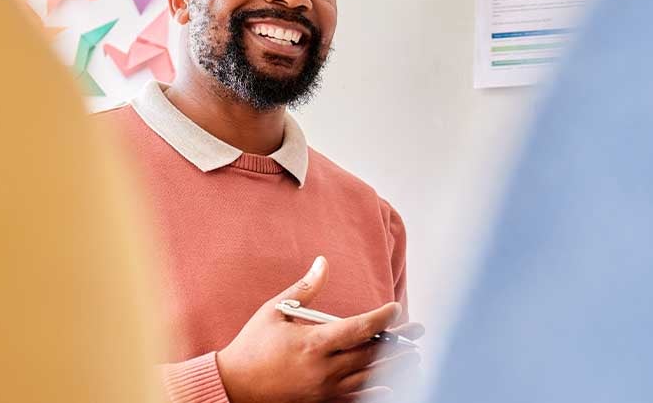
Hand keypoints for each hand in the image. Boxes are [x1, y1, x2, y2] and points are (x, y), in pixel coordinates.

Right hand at [216, 256, 421, 402]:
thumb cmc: (252, 345)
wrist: (233, 386)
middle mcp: (323, 368)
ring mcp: (324, 388)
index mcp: (313, 343)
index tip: (396, 308)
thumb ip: (304, 289)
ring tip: (414, 355)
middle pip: (371, 355)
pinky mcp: (321, 401)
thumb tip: (323, 263)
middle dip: (398, 342)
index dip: (382, 318)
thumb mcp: (274, 312)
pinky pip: (356, 396)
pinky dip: (377, 389)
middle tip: (418, 332)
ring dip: (394, 366)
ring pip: (369, 377)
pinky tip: (391, 383)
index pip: (359, 329)